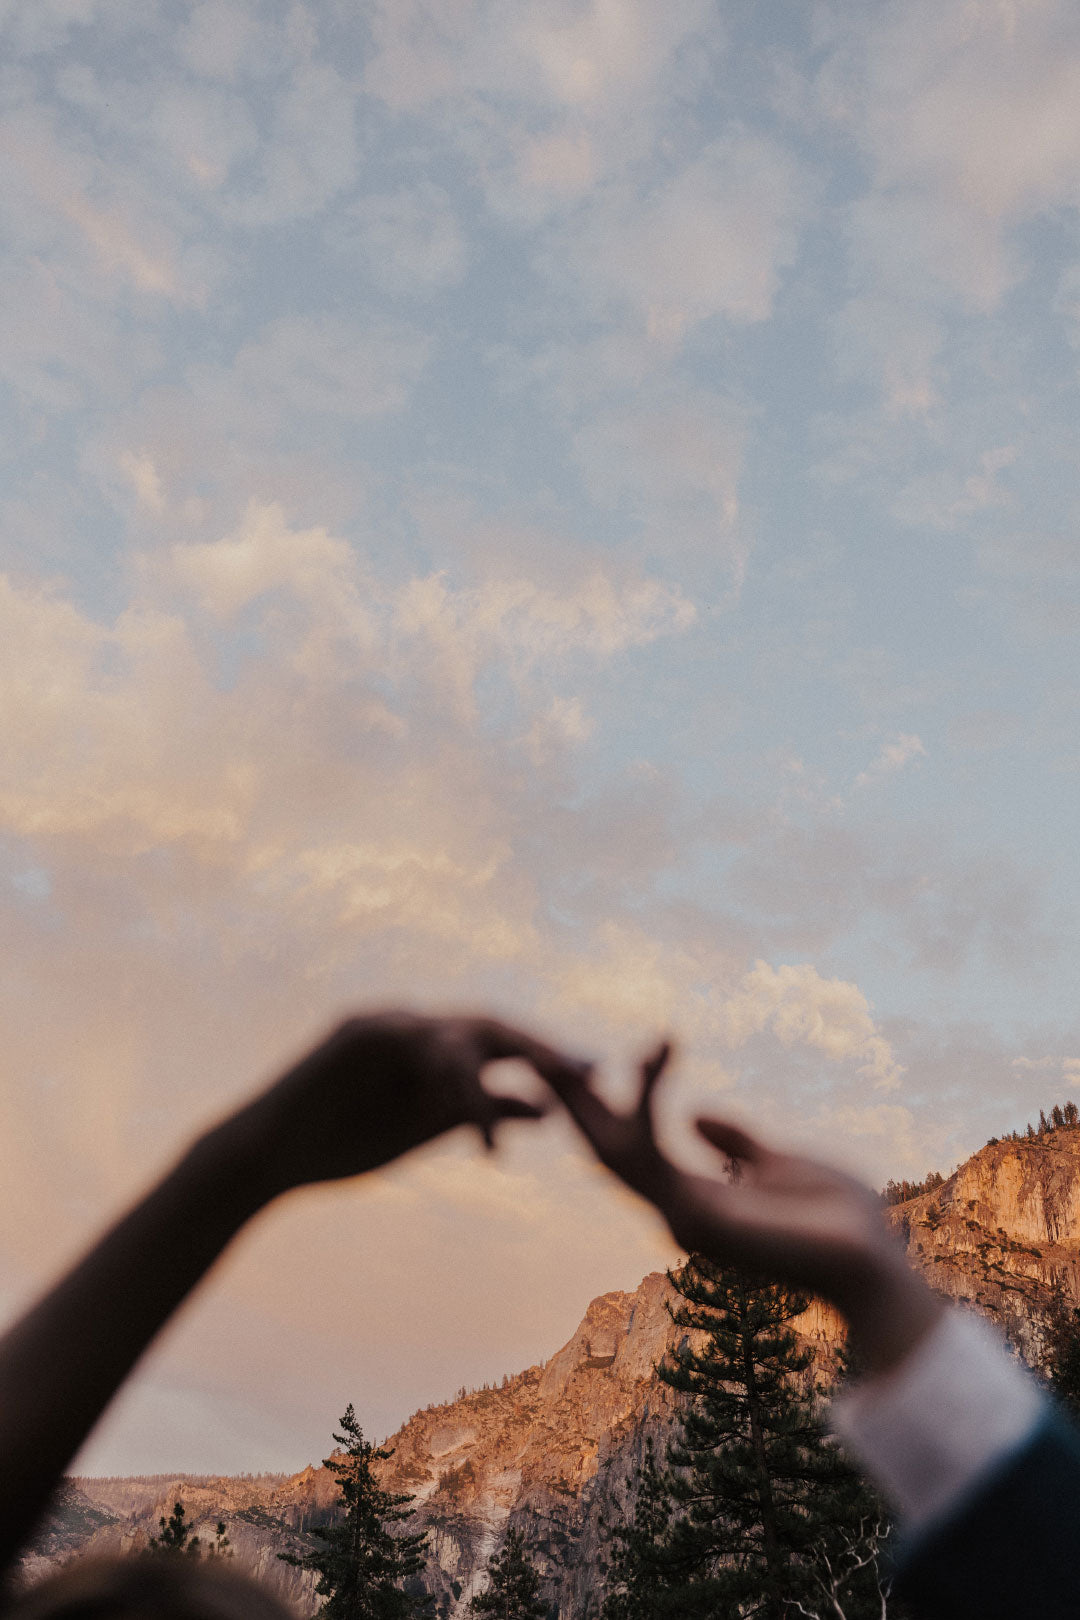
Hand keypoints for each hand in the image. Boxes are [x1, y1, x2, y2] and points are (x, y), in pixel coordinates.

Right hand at [228, 1011, 591, 1197]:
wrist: (271, 1159)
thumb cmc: (344, 1144)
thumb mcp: (429, 1129)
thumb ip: (483, 1110)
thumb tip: (547, 1107)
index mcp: (430, 1047)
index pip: (499, 1043)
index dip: (548, 1056)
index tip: (596, 1078)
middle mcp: (412, 1024)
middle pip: (490, 1024)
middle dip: (541, 1046)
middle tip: (588, 1070)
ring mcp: (384, 1021)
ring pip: (457, 1029)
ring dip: (505, 1060)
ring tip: (546, 1088)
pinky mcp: (357, 1029)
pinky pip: (417, 1043)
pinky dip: (449, 1073)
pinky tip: (472, 1101)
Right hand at [547, 1043, 942, 1373]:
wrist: (873, 1261)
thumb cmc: (839, 1220)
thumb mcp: (782, 1162)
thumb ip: (736, 1143)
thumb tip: (696, 1114)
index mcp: (697, 1199)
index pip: (633, 1150)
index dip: (603, 1111)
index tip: (584, 1066)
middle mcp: (680, 1212)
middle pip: (608, 1155)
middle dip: (575, 1110)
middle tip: (542, 1061)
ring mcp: (685, 1218)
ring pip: (617, 1152)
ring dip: (593, 1101)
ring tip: (572, 1057)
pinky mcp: (698, 1217)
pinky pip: (655, 1151)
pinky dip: (647, 1099)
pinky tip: (653, 1057)